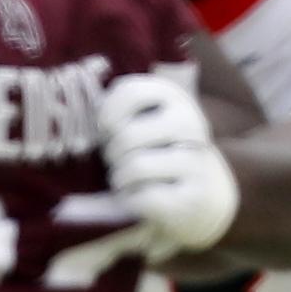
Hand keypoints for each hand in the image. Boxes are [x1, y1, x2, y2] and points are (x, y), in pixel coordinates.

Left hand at [103, 73, 240, 258]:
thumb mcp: (146, 120)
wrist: (208, 195)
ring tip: (130, 180)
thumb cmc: (161, 154)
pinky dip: (131, 201)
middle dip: (111, 153)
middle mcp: (191, 124)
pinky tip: (142, 198)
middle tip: (120, 160)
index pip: (130, 91)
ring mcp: (196, 162)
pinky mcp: (192, 197)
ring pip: (133, 168)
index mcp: (176, 98)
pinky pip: (142, 198)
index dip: (107, 114)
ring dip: (120, 178)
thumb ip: (119, 109)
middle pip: (125, 135)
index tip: (109, 128)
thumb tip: (82, 110)